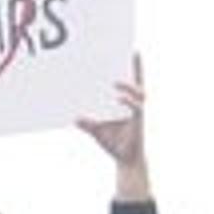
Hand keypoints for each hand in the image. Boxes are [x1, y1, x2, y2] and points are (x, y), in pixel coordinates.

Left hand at [77, 54, 148, 201]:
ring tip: (117, 80)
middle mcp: (135, 105)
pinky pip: (135, 107)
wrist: (126, 161)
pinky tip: (119, 96)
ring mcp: (138, 112)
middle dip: (137, 68)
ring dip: (129, 85)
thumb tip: (74, 117)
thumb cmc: (115, 145)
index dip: (133, 68)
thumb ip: (87, 123)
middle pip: (138, 82)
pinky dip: (127, 100)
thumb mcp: (97, 132)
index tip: (130, 51)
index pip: (130, 82)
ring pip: (138, 93)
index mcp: (127, 104)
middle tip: (133, 51)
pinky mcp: (139, 121)